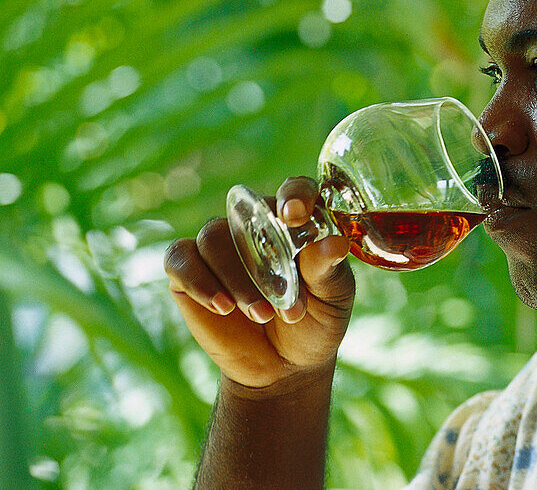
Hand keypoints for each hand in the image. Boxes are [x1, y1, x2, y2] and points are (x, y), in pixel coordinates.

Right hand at [164, 177, 354, 389]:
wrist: (284, 367)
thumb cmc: (317, 321)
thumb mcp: (333, 298)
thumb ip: (328, 268)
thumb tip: (335, 243)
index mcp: (295, 222)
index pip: (294, 189)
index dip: (294, 194)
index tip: (295, 214)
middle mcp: (254, 225)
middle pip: (246, 212)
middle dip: (262, 254)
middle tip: (283, 291)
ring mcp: (219, 245)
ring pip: (214, 237)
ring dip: (238, 278)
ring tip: (262, 314)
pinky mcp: (189, 271)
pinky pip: (181, 259)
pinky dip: (199, 281)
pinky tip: (222, 306)